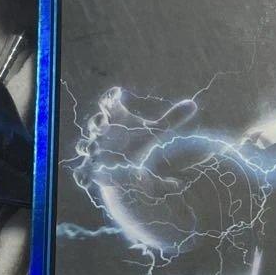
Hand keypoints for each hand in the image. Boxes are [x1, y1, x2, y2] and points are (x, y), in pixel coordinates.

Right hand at [74, 87, 197, 190]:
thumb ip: (172, 119)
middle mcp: (102, 133)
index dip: (110, 97)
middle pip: (95, 123)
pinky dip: (82, 175)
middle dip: (97, 123)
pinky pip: (82, 172)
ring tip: (94, 150)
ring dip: (87, 147)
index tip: (118, 94)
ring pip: (85, 147)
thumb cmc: (137, 145)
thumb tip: (193, 104)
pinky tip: (85, 179)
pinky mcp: (92, 169)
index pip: (109, 103)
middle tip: (104, 123)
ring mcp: (95, 151)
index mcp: (115, 119)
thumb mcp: (156, 132)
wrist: (126, 168)